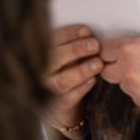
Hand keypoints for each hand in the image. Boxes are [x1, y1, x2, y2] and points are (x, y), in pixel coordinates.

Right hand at [45, 25, 102, 139]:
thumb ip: (72, 47)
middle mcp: (41, 72)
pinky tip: (92, 81)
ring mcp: (48, 90)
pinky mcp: (58, 106)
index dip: (69, 34)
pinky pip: (69, 97)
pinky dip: (81, 89)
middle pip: (54, 58)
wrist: (59, 109)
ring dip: (81, 70)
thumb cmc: (64, 77)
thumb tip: (89, 34)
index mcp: (40, 55)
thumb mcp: (65, 59)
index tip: (86, 31)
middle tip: (94, 45)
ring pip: (62, 79)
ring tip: (98, 63)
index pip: (51, 41)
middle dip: (75, 50)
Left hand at [98, 31, 139, 111]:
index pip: (102, 51)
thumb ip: (134, 45)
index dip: (107, 51)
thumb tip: (121, 50)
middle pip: (106, 71)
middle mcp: (129, 72)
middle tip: (127, 62)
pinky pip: (136, 95)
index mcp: (129, 50)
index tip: (111, 51)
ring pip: (122, 84)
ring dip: (129, 79)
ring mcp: (137, 90)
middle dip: (113, 66)